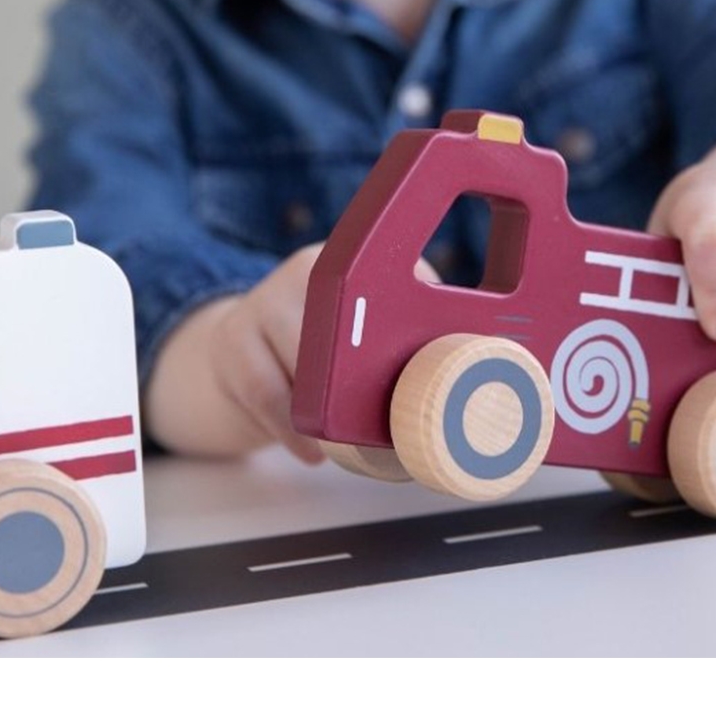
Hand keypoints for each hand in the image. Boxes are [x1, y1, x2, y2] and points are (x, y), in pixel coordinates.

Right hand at [145, 245, 442, 459]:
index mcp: (359, 264)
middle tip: (396, 419)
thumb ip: (414, 347)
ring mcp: (266, 298)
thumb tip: (483, 384)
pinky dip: (294, 429)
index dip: (418, 329)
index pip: (398, 282)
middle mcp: (312, 269)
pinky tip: (315, 452)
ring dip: (331, 408)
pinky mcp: (233, 338)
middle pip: (349, 323)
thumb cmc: (326, 359)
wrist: (239, 357)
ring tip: (352, 443)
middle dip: (370, 378)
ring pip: (306, 358)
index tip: (435, 372)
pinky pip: (266, 390)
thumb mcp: (368, 337)